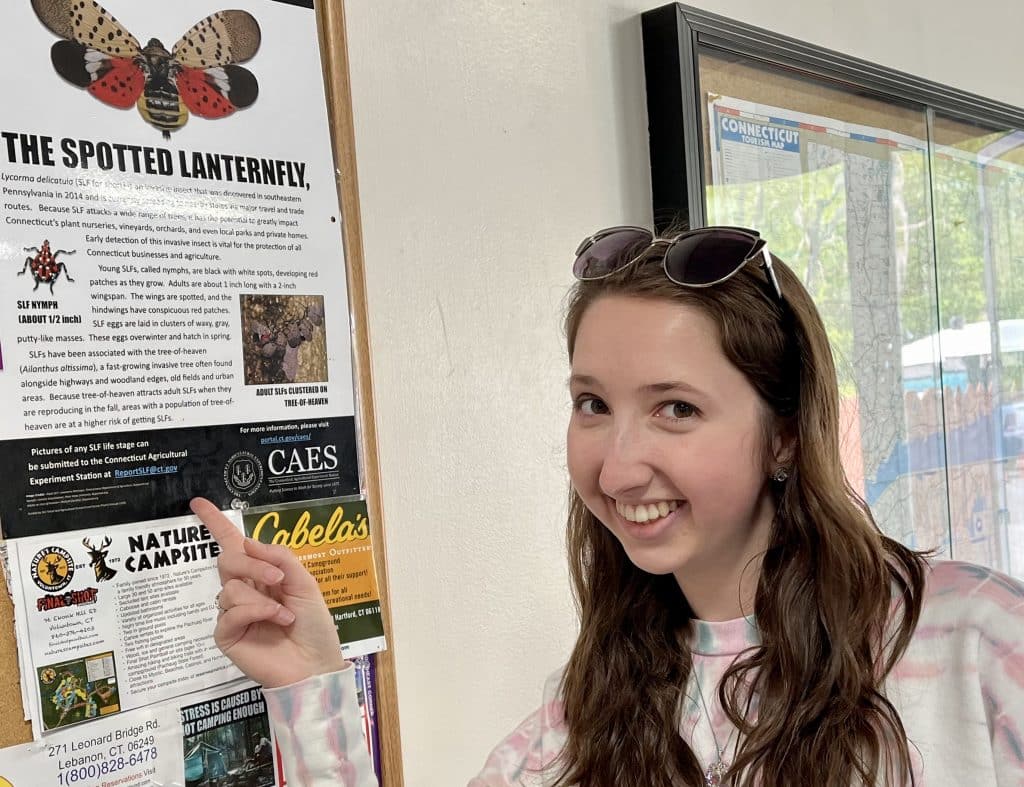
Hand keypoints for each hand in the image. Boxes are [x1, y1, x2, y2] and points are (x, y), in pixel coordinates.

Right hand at [191, 497, 345, 686]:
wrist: (316, 664)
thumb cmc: (314, 626)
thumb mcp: (304, 583)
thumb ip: (279, 559)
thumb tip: (247, 542)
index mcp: (261, 576)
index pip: (234, 546)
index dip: (216, 524)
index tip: (198, 503)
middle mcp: (244, 592)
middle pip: (228, 561)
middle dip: (251, 564)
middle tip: (277, 578)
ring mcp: (233, 614)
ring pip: (229, 588)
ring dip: (261, 596)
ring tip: (285, 613)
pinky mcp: (227, 636)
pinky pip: (229, 613)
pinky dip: (255, 611)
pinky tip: (275, 620)